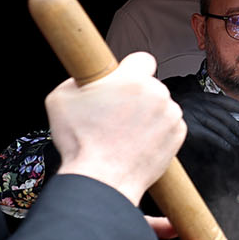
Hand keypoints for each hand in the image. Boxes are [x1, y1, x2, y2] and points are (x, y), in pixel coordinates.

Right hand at [47, 53, 186, 204]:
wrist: (102, 181)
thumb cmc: (81, 142)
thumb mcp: (61, 98)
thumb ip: (77, 80)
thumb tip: (85, 79)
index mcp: (132, 79)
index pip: (142, 59)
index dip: (129, 69)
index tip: (122, 80)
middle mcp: (157, 93)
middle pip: (149, 85)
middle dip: (135, 95)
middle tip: (115, 113)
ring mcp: (171, 115)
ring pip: (159, 106)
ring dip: (146, 114)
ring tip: (124, 133)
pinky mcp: (178, 136)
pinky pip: (168, 126)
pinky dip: (156, 132)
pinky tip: (136, 143)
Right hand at [177, 91, 238, 152]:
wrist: (154, 116)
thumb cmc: (174, 112)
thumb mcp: (190, 103)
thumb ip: (206, 107)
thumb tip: (226, 117)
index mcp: (200, 97)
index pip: (224, 100)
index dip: (238, 105)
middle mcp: (199, 104)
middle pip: (223, 114)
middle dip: (236, 124)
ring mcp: (195, 114)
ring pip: (219, 125)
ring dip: (230, 135)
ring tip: (237, 141)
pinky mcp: (191, 127)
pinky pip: (210, 135)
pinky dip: (221, 141)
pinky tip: (227, 146)